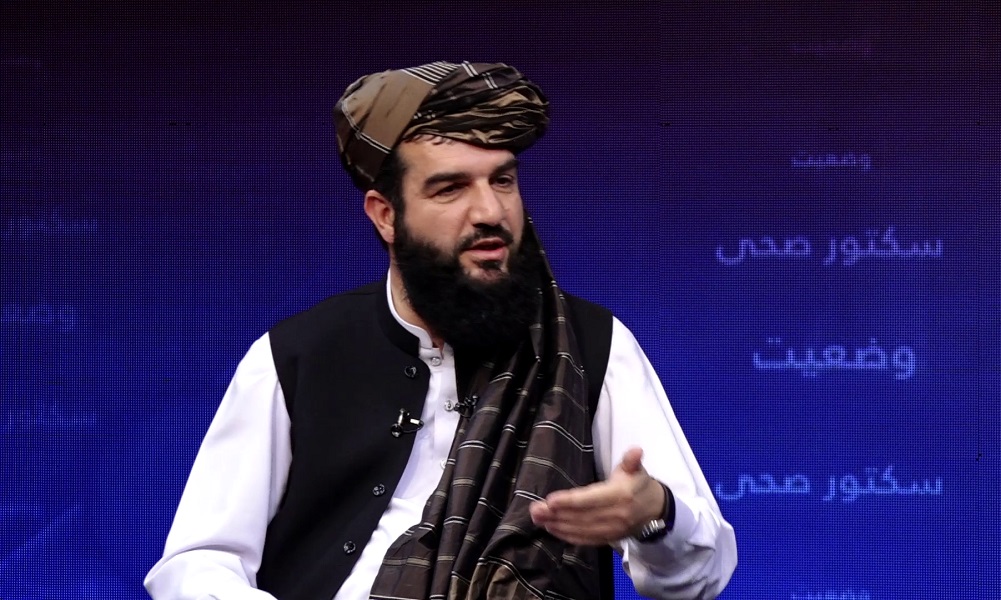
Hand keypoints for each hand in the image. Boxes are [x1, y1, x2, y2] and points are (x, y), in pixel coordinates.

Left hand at [528, 447, 665, 545]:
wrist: (655, 510)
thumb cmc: (639, 484)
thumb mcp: (637, 469)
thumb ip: (632, 461)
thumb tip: (636, 451)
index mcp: (620, 495)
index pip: (590, 500)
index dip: (570, 501)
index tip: (550, 500)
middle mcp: (615, 515)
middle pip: (581, 516)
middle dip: (556, 514)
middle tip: (534, 510)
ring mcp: (612, 529)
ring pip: (580, 529)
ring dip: (557, 525)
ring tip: (537, 518)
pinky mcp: (608, 539)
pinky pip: (585, 539)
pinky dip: (567, 536)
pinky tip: (551, 529)